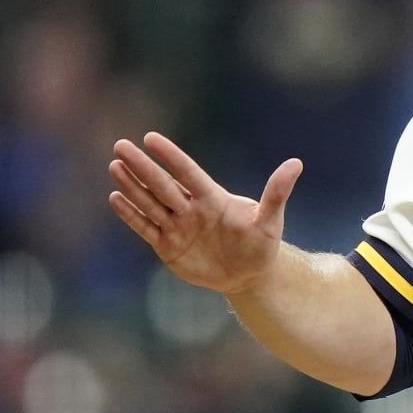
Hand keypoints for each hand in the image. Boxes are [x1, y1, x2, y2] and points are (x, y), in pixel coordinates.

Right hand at [108, 132, 303, 296]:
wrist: (248, 274)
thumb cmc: (261, 243)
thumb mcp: (270, 220)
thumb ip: (277, 193)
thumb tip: (296, 163)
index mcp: (213, 198)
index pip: (187, 172)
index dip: (170, 156)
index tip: (151, 138)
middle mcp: (191, 208)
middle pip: (162, 184)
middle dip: (142, 166)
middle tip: (120, 145)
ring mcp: (177, 226)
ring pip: (150, 203)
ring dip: (132, 186)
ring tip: (115, 165)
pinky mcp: (168, 246)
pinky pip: (145, 227)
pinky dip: (131, 214)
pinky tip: (115, 197)